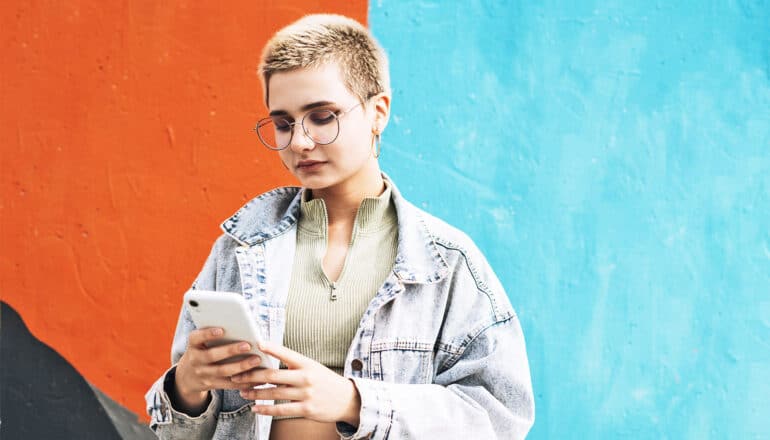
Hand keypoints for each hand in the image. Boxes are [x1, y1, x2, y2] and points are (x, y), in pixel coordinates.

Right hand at [173, 327, 263, 413]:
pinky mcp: (212, 385)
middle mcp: (195, 360)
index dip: (207, 334)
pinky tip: (257, 377)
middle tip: (248, 345)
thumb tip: (240, 327)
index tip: (221, 330)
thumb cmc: (202, 350)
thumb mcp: (201, 342)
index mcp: (193, 345)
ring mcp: (203, 374)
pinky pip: (229, 384)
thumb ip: (213, 335)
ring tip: (257, 360)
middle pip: (212, 355)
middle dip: (230, 350)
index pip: (196, 338)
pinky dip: (244, 381)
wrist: (187, 376)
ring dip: (241, 366)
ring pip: (223, 371)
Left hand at [233, 341, 360, 424]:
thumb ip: (293, 366)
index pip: (286, 353)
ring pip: (274, 393)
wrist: (347, 399)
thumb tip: (269, 364)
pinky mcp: (306, 409)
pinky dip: (265, 409)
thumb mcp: (313, 368)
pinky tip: (255, 408)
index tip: (257, 344)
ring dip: (255, 393)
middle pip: (273, 375)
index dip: (271, 348)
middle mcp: (305, 377)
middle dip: (252, 375)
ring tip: (242, 392)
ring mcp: (306, 394)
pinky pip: (281, 410)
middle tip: (237, 375)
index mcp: (306, 363)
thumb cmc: (326, 382)